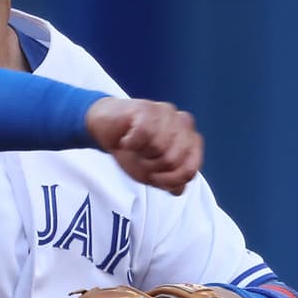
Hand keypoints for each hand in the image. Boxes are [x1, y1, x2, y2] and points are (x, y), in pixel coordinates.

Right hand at [85, 98, 201, 194]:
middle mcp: (184, 124)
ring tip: (134, 147)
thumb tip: (179, 189)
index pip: (189, 170)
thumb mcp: (152, 172)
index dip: (169, 180)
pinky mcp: (147, 107)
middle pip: (173, 161)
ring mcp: (167, 113)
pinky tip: (126, 140)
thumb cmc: (133, 148)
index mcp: (191, 140)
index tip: (153, 176)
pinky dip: (130, 143)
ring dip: (140, 154)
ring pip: (159, 147)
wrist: (106, 128)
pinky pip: (144, 133)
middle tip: (140, 158)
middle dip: (152, 167)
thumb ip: (170, 181)